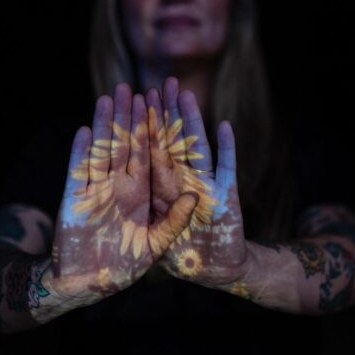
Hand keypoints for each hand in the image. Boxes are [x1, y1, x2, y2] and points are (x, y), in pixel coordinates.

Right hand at [49, 84, 196, 305]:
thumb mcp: (158, 244)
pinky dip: (81, 153)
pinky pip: (78, 173)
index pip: (148, 153)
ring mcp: (95, 191)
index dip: (152, 128)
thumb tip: (196, 195)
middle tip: (129, 86)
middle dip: (127, 116)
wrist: (88, 284)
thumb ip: (176, 219)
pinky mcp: (74, 201)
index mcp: (140, 193)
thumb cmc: (124, 266)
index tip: (156, 102)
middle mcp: (117, 187)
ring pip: (101, 151)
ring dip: (104, 125)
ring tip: (108, 98)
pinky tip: (85, 131)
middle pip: (124, 145)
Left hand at [146, 78, 250, 288]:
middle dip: (166, 113)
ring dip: (192, 121)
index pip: (148, 152)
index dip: (144, 126)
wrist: (214, 272)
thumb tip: (126, 188)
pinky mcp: (228, 197)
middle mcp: (180, 185)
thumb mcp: (148, 239)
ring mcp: (204, 188)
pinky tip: (226, 127)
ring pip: (196, 148)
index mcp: (156, 192)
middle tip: (163, 82)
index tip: (139, 98)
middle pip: (171, 142)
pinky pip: (228, 169)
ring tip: (185, 93)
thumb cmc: (168, 259)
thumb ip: (139, 212)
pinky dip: (228, 150)